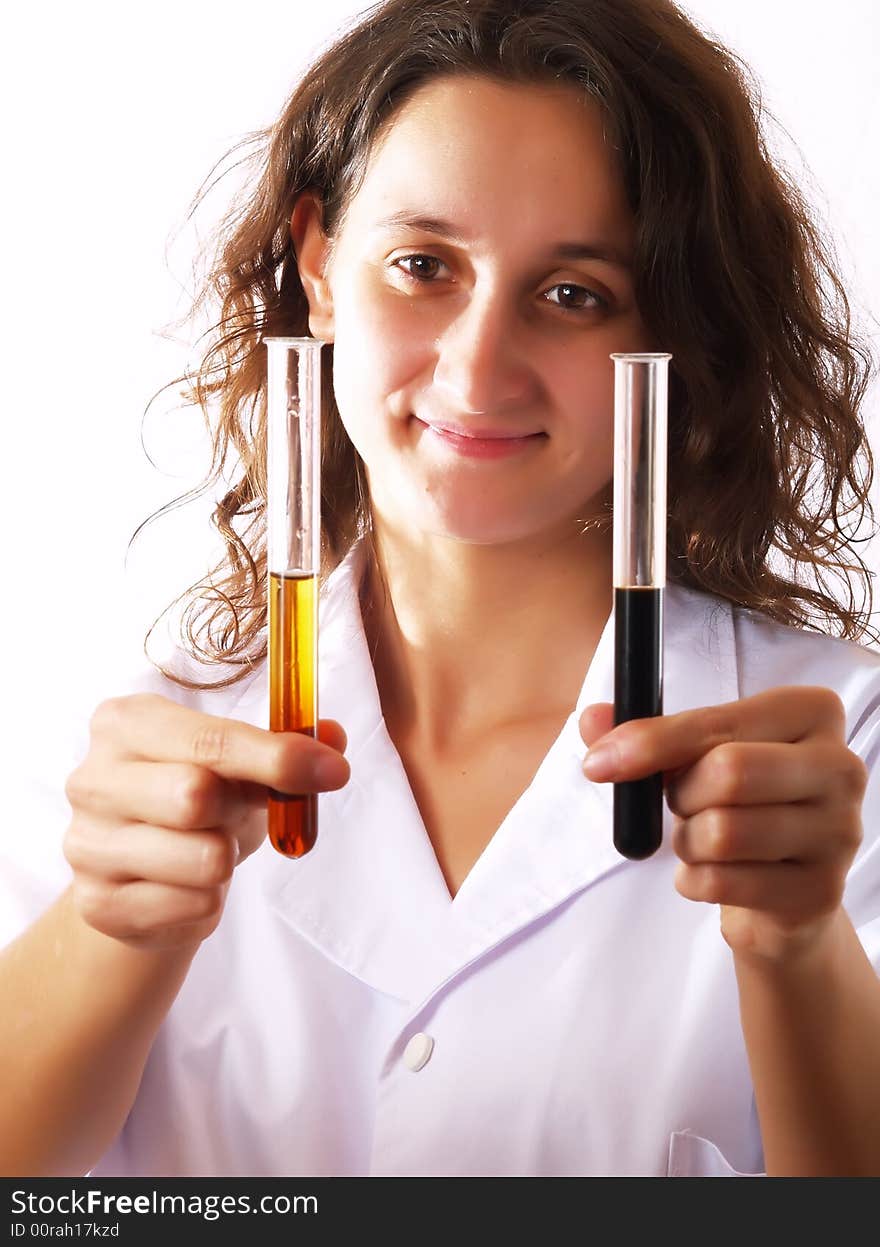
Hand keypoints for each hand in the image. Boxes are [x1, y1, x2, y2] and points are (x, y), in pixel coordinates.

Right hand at [63, 694, 349, 950]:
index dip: (278, 757)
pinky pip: (195, 907)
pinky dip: (212, 900)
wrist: (140, 872)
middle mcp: (93, 778)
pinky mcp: (97, 904)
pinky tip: (188, 886)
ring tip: (209, 850)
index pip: (209, 740)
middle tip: (239, 813)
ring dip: (227, 860)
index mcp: (125, 723)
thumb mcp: (237, 764)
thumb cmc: (193, 799)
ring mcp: (86, 844)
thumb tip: (334, 737)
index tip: (333, 770)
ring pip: (203, 860)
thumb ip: (287, 745)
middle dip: (238, 811)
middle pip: (195, 796)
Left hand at [579, 687, 866, 963]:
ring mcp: (839, 832)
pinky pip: (723, 882)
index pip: (718, 721)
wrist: (781, 892)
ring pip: (723, 832)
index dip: (650, 742)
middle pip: (729, 772)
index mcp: (812, 712)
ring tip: (702, 840)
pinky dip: (694, 880)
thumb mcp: (694, 757)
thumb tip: (591, 720)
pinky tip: (711, 874)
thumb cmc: (739, 804)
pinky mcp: (820, 891)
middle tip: (681, 805)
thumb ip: (642, 733)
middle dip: (681, 795)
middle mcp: (840, 766)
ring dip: (687, 841)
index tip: (598, 763)